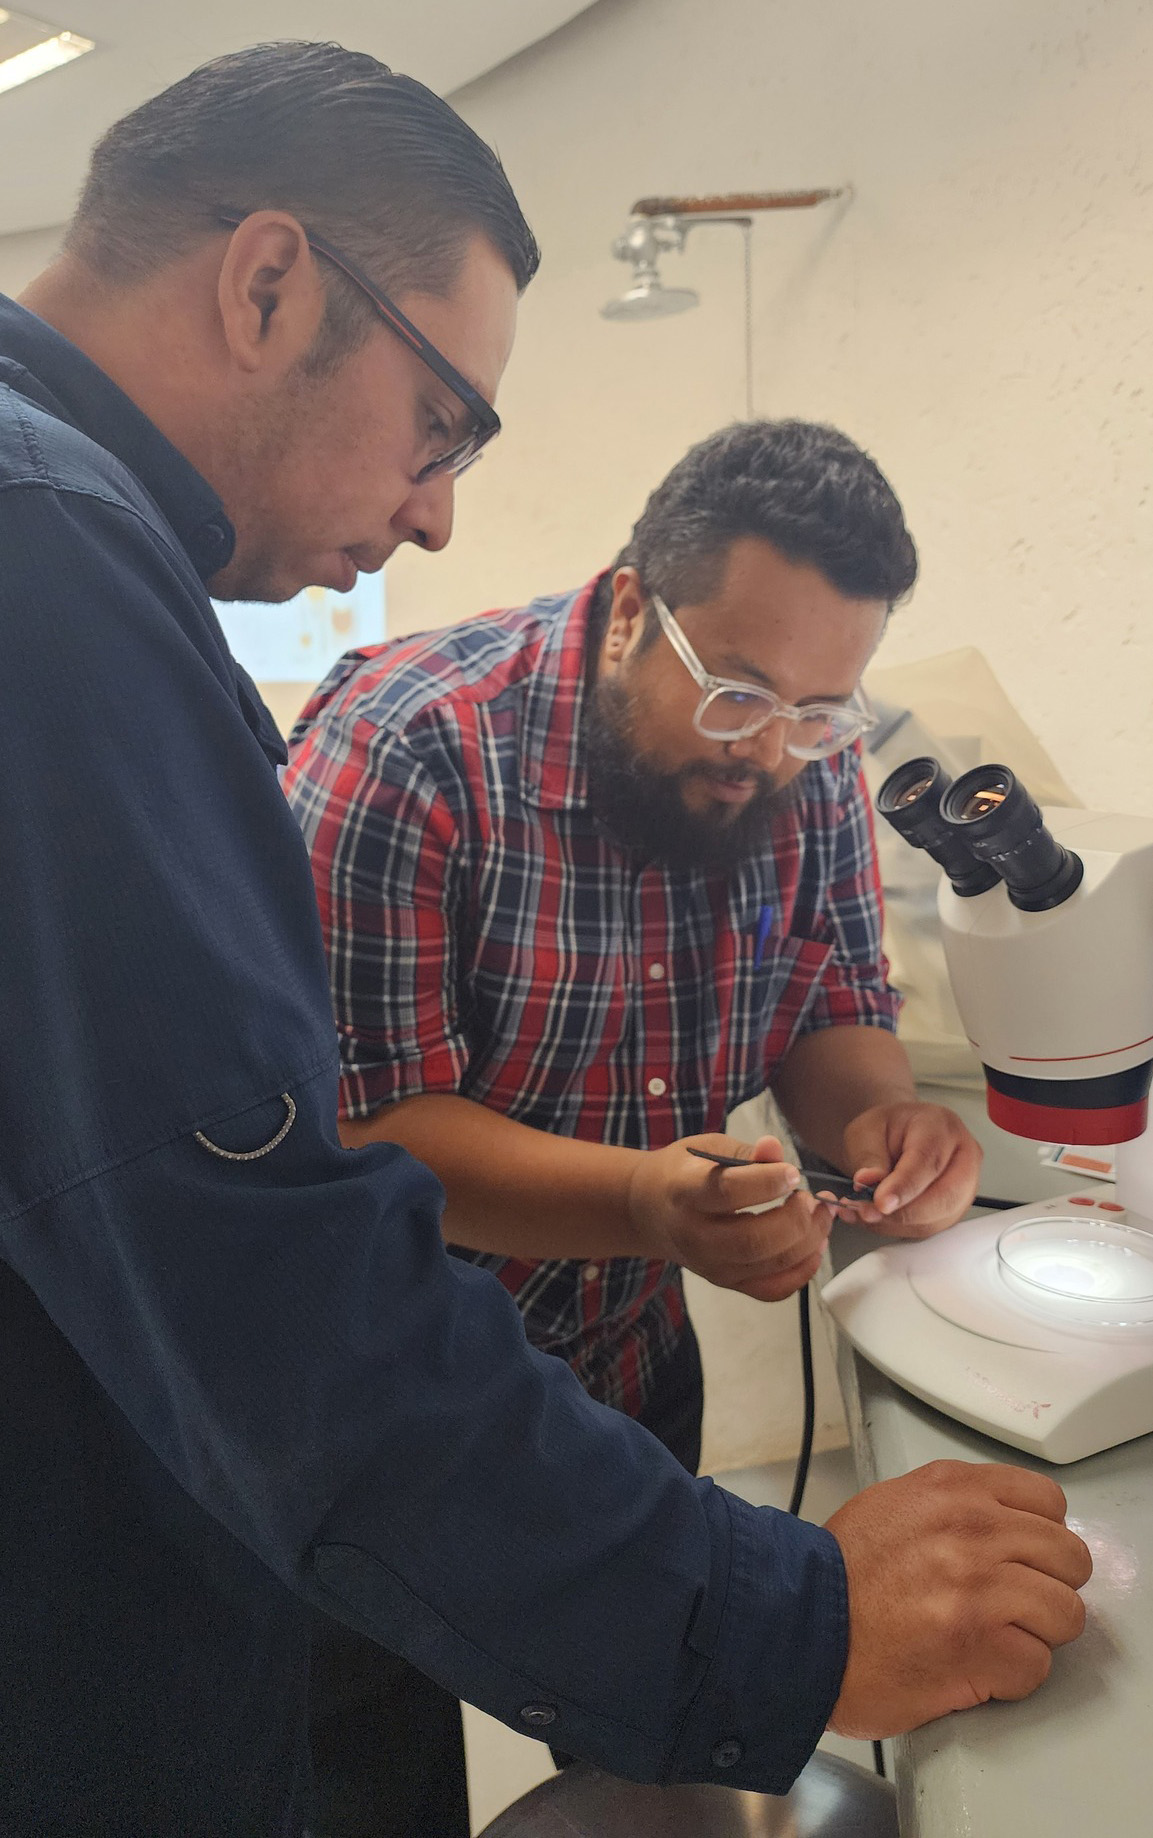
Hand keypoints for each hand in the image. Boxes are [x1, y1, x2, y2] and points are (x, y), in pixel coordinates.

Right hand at [627, 1134, 832, 1301]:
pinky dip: (801, 1272)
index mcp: (685, 1192)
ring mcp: (710, 1265)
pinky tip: (814, 1247)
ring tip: (822, 1216)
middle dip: (795, 1220)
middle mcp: (695, 1235)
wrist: (650, 1211)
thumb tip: (774, 1148)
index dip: (767, 1182)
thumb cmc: (682, 1173)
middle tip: (811, 1199)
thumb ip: (744, 1152)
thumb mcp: (706, 1149)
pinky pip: (771, 1290)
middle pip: (753, 1240)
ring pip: (768, 1266)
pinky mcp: (726, 1281)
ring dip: (808, 1242)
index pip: (727, 1192)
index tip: (792, 1173)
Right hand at [825, 1460, 1091, 1737]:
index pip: (1048, 1501)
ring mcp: (980, 1588)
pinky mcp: (979, 1647)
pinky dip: (1011, 1677)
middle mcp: (973, 1529)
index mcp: (953, 1489)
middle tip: (1015, 1605)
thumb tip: (1003, 1526)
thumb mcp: (894, 1504)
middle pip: (1069, 1557)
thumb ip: (954, 1507)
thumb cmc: (837, 1575)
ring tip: (996, 1640)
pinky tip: (976, 1669)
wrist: (797, 1626)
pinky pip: (1036, 1666)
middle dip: (1048, 1586)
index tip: (1025, 1558)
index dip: (1041, 1537)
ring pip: (1065, 1613)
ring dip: (1036, 1634)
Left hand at [829, 1100, 981, 1238]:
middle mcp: (963, 1158)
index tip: (880, 1202)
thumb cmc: (887, 1130)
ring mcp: (964, 1187)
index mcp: (942, 1127)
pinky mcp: (954, 1211)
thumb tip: (869, 1183)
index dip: (904, 1186)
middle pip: (944, 1197)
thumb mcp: (867, 1131)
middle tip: (867, 1212)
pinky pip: (929, 1229)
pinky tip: (876, 1217)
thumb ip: (869, 1157)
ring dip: (896, 1223)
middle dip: (902, 1213)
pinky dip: (898, 1228)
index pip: (929, 1161)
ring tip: (863, 1211)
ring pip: (936, 1219)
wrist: (896, 1138)